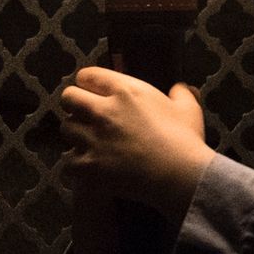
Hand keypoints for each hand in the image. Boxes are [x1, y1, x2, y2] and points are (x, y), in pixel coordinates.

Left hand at [58, 67, 212, 219]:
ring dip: (75, 134)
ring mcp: (93, 139)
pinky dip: (75, 165)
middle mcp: (103, 111)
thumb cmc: (184, 141)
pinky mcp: (89, 166)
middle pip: (69, 97)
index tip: (94, 92)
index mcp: (124, 91)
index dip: (89, 83)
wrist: (179, 177)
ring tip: (87, 142)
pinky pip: (67, 161)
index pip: (87, 75)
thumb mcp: (188, 109)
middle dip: (74, 104)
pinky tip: (87, 166)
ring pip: (66, 128)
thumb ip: (180, 93)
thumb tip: (179, 87)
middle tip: (85, 115)